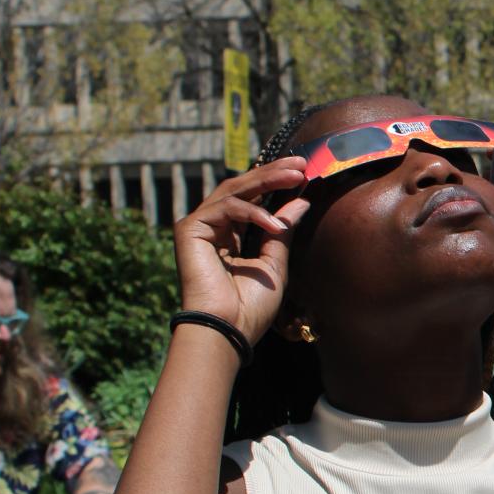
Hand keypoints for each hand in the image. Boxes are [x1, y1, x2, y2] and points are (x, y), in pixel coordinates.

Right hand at [171, 161, 312, 344]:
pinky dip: (252, 212)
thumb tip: (301, 201)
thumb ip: (283, 230)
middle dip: (272, 174)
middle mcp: (213, 227)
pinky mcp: (190, 229)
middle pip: (242, 188)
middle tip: (300, 164)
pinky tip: (275, 224)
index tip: (303, 173)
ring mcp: (199, 226)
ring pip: (233, 190)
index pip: (253, 199)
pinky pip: (225, 208)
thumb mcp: (275, 263)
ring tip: (296, 177)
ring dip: (266, 181)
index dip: (275, 183)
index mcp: (231, 235)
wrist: (229, 329)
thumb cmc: (251, 306)